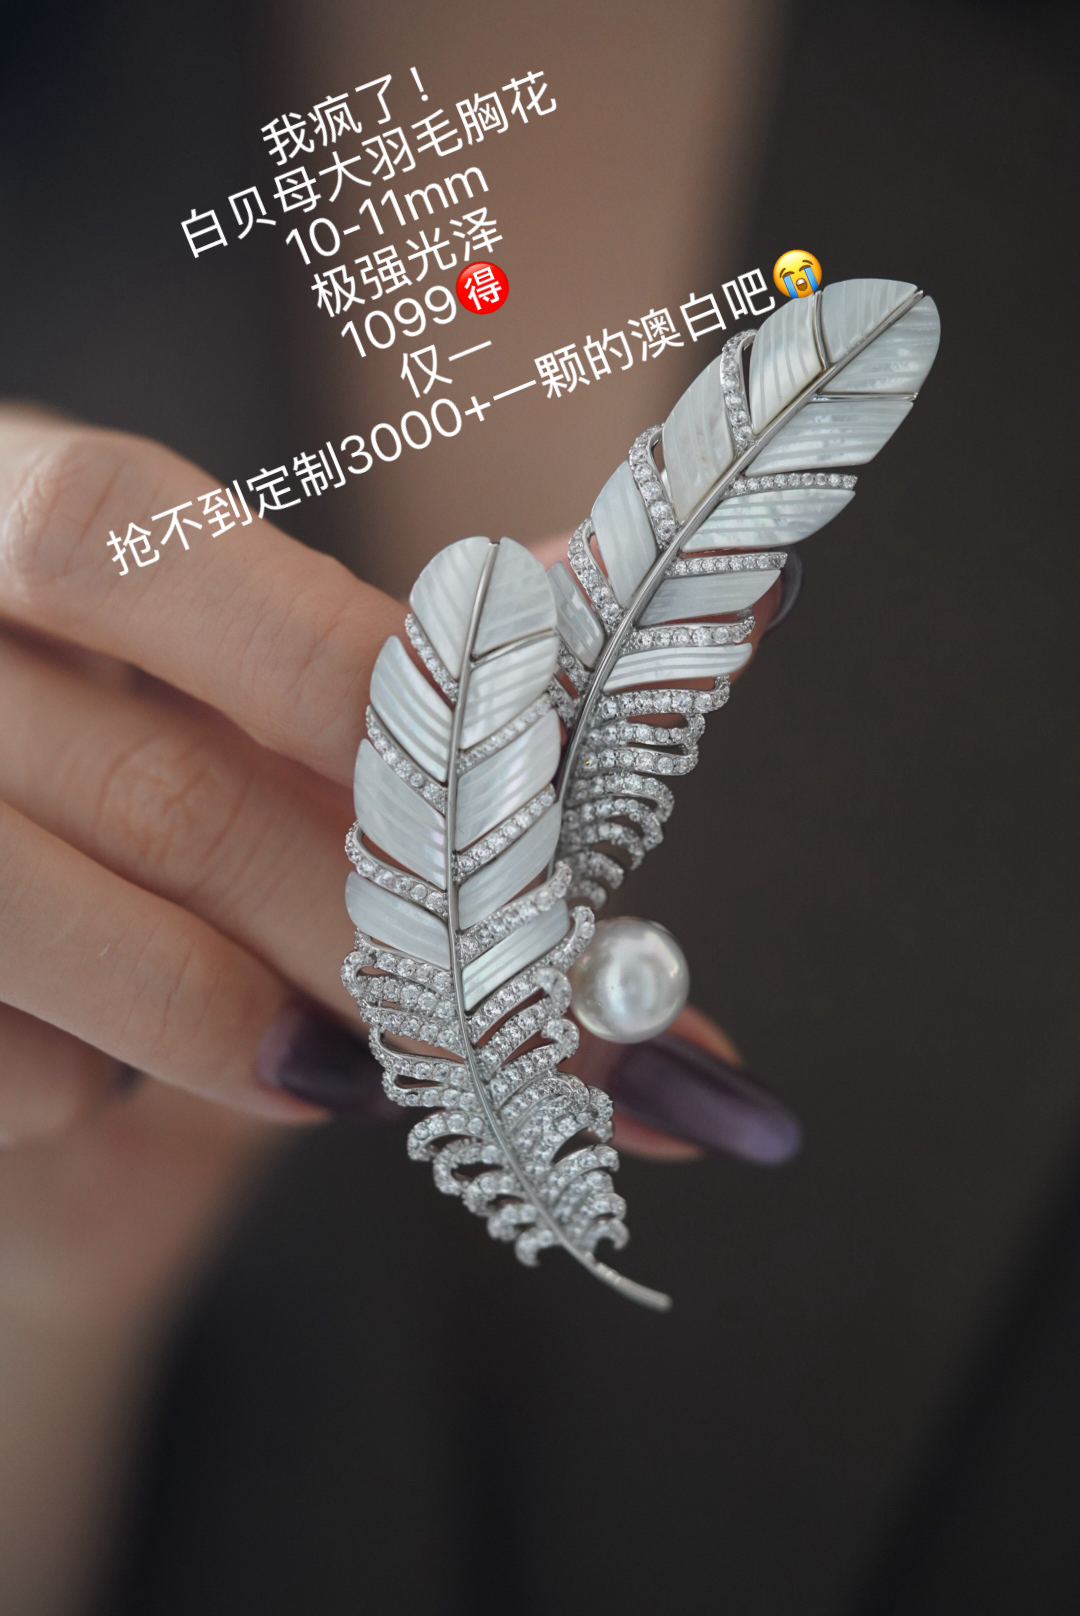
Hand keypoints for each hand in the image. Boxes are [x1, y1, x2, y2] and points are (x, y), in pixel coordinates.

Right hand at [0, 408, 796, 1313]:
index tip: (531, 813)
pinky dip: (91, 1089)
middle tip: (540, 1021)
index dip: (353, 686)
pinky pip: (1, 1067)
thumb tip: (735, 613)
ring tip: (338, 1067)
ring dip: (246, 1023)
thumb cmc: (118, 791)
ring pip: (61, 929)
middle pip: (160, 779)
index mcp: (9, 508)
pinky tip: (113, 1061)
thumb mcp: (233, 692)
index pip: (148, 545)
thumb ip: (414, 668)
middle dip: (375, 921)